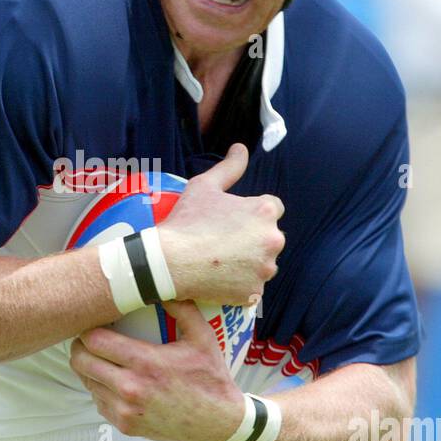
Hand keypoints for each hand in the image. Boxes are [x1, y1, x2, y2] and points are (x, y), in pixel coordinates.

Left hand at [69, 300, 245, 440]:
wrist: (218, 423)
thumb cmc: (210, 379)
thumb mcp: (202, 337)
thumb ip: (182, 308)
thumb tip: (163, 284)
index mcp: (146, 362)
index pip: (94, 341)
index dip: (88, 329)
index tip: (96, 324)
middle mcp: (130, 388)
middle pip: (81, 361)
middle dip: (81, 347)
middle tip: (91, 339)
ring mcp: (125, 410)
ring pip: (86, 382)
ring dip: (90, 368)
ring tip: (103, 358)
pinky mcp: (125, 425)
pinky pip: (98, 402)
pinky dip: (101, 389)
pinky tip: (115, 380)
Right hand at [157, 142, 284, 305]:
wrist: (168, 261)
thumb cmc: (185, 221)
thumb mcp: (204, 186)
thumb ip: (229, 167)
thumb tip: (240, 148)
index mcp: (264, 212)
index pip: (273, 209)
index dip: (251, 215)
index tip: (233, 222)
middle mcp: (272, 240)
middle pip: (269, 238)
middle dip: (252, 240)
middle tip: (222, 243)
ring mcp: (264, 268)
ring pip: (263, 264)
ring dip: (249, 263)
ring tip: (220, 262)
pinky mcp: (254, 292)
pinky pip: (253, 289)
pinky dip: (240, 286)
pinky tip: (220, 279)